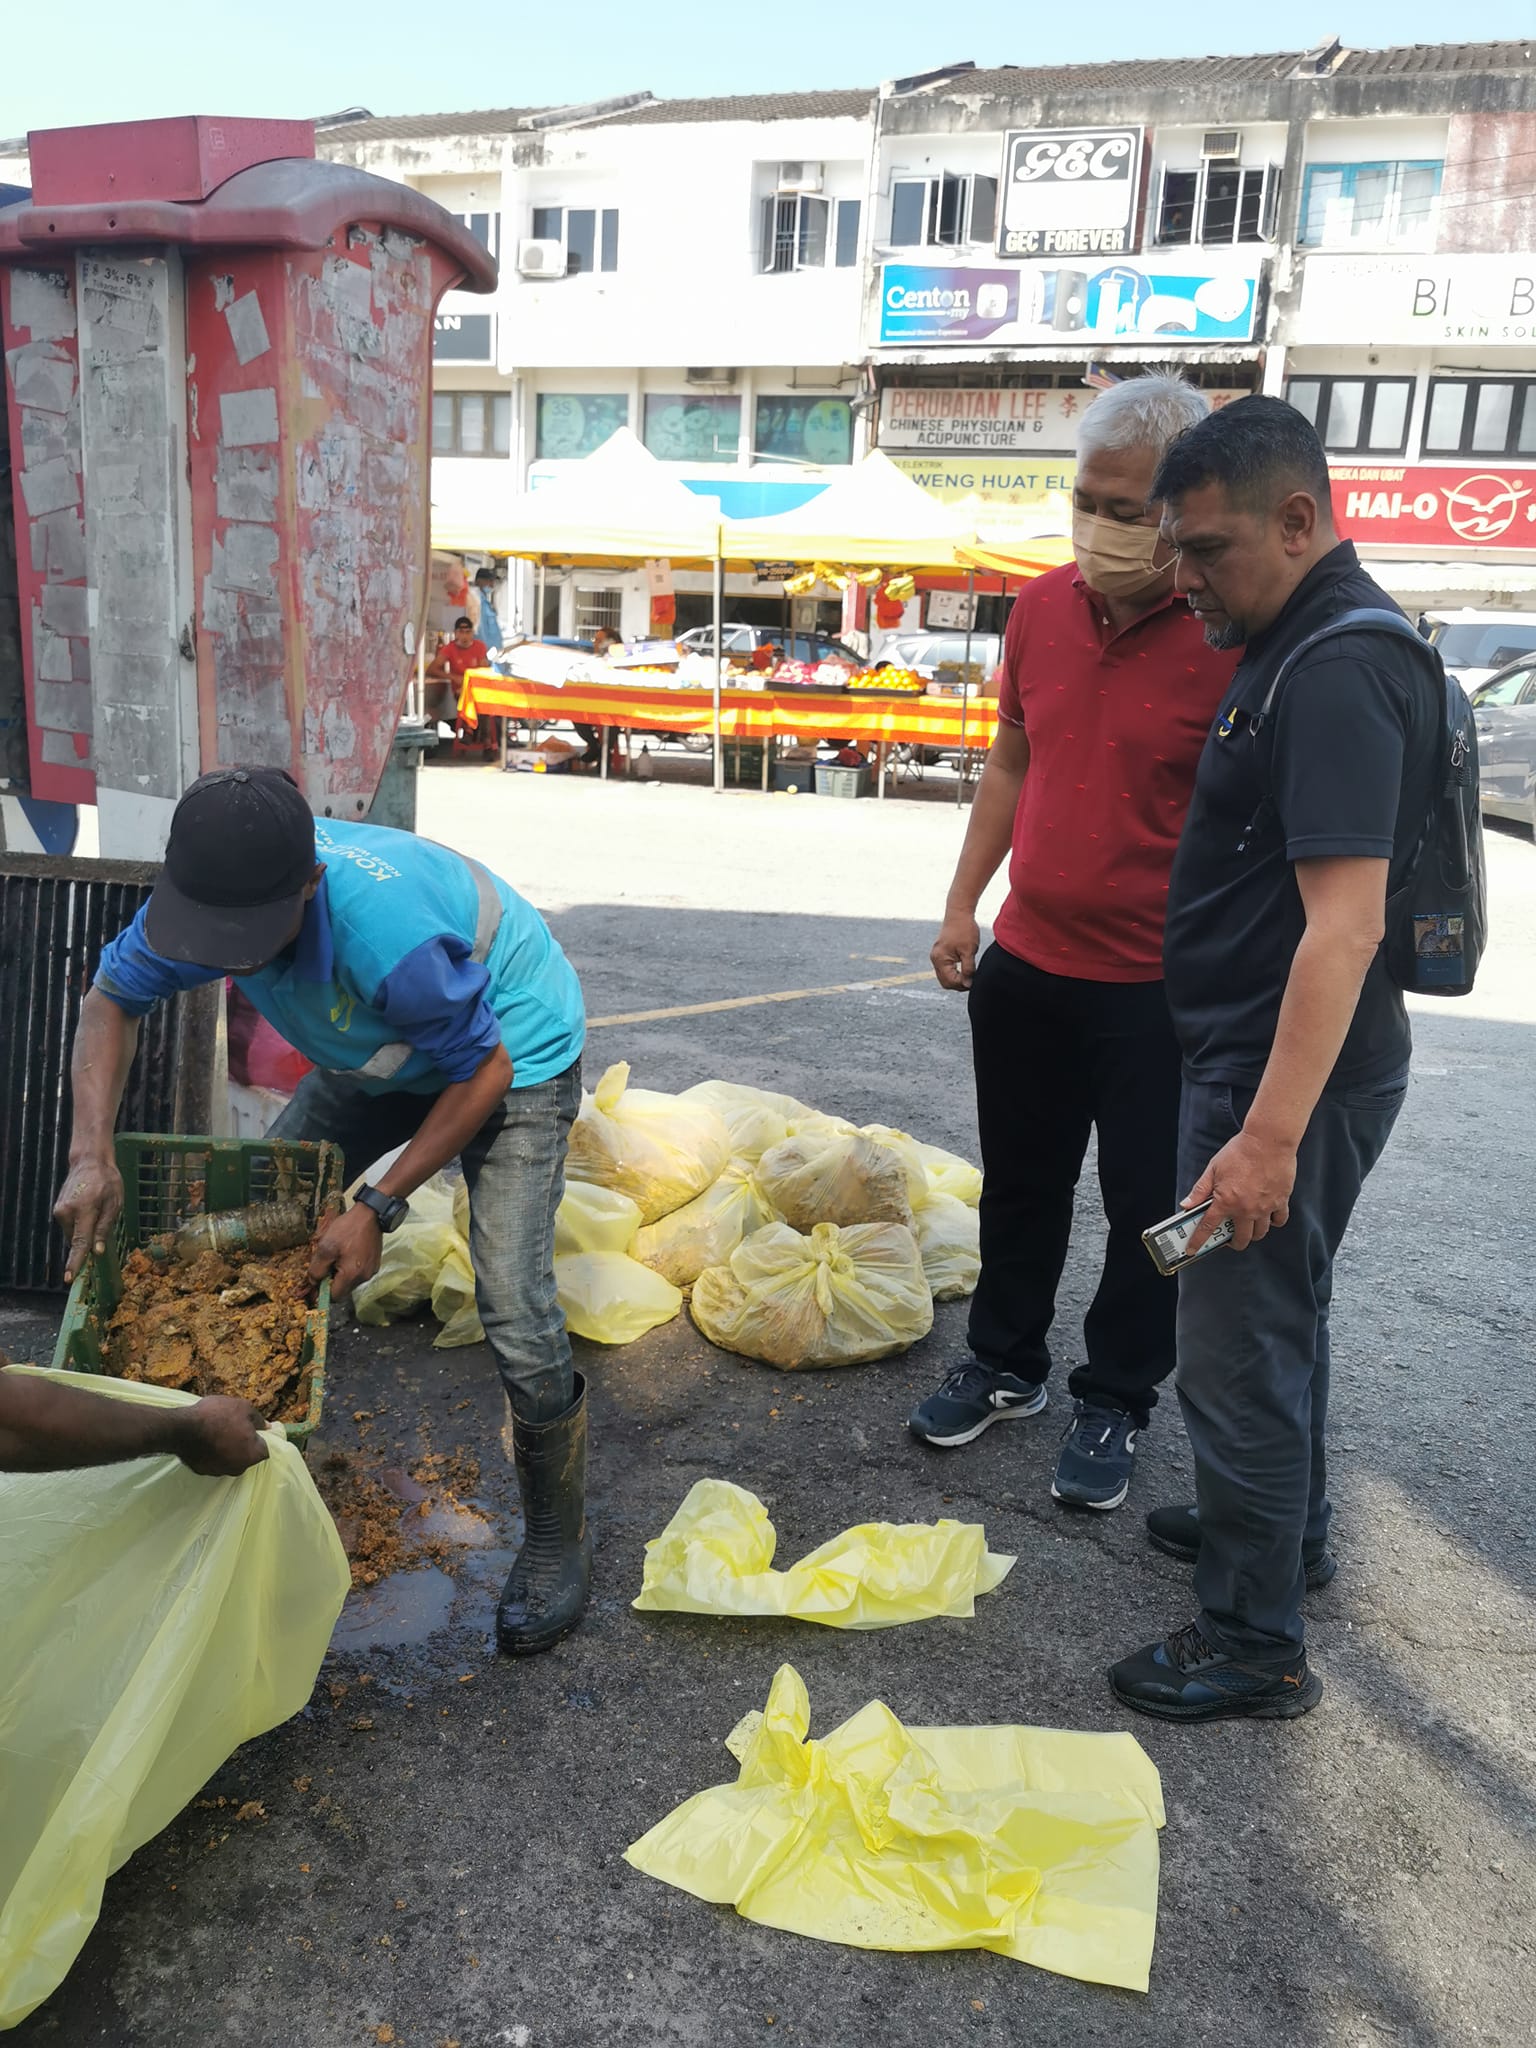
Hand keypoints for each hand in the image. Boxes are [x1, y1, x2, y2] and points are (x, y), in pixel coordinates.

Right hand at [55, 1154, 124, 1283]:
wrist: (89, 1162)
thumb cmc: (107, 1181)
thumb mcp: (114, 1204)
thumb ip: (104, 1228)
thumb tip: (97, 1251)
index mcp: (83, 1210)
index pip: (80, 1242)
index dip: (76, 1262)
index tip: (69, 1278)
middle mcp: (65, 1212)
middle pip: (77, 1240)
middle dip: (89, 1241)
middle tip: (103, 1219)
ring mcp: (59, 1211)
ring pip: (74, 1234)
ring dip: (84, 1231)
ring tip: (96, 1209)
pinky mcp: (57, 1210)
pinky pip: (70, 1226)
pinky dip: (80, 1224)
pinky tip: (88, 1209)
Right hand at [176, 1396, 270, 1476]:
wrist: (182, 1428)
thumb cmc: (217, 1416)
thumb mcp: (243, 1408)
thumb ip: (258, 1419)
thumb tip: (267, 1426)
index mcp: (253, 1454)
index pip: (266, 1449)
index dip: (261, 1437)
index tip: (254, 1428)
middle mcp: (239, 1468)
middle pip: (247, 1455)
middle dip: (244, 1443)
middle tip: (234, 1427)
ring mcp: (220, 1471)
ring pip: (230, 1459)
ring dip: (227, 1448)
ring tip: (217, 1431)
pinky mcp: (203, 1471)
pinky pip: (213, 1461)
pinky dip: (213, 1453)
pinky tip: (206, 1440)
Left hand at [309, 1202, 382, 1297]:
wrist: (371, 1214)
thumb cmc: (348, 1229)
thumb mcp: (325, 1247)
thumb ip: (317, 1269)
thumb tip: (313, 1282)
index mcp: (351, 1275)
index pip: (333, 1297)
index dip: (321, 1293)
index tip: (315, 1284)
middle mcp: (363, 1277)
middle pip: (342, 1291)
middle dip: (331, 1283)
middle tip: (324, 1266)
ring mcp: (371, 1271)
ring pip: (350, 1283)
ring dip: (340, 1276)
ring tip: (336, 1258)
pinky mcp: (374, 1264)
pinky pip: (358, 1274)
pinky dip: (350, 1270)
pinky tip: (346, 1255)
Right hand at [931, 912, 980, 990]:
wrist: (959, 912)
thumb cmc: (965, 929)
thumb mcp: (969, 951)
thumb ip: (968, 969)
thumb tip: (967, 984)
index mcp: (940, 958)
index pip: (950, 981)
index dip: (962, 984)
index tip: (974, 982)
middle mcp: (935, 959)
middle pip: (945, 982)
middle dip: (958, 984)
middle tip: (972, 982)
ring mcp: (936, 956)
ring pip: (945, 977)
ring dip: (956, 979)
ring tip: (969, 977)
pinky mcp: (940, 953)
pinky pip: (945, 969)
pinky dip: (954, 973)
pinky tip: (964, 971)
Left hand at [1182, 1127, 1297, 1253]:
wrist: (1268, 1140)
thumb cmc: (1240, 1151)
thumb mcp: (1214, 1169)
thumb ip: (1200, 1190)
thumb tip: (1186, 1204)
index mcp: (1226, 1201)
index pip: (1208, 1227)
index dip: (1198, 1241)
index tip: (1192, 1250)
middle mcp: (1246, 1209)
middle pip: (1241, 1239)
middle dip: (1233, 1243)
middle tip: (1229, 1239)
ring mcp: (1265, 1207)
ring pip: (1260, 1233)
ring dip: (1252, 1234)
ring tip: (1247, 1227)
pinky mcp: (1280, 1201)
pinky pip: (1279, 1220)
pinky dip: (1273, 1222)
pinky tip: (1268, 1216)